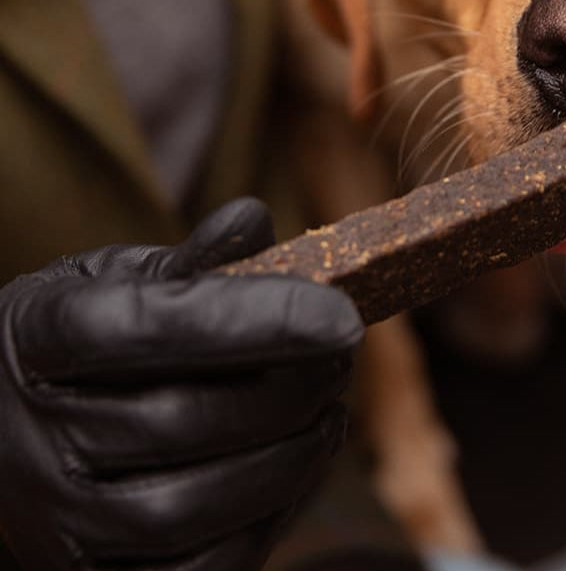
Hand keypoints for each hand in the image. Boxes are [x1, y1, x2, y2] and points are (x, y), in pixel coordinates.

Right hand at [0, 198, 362, 569]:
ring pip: (189, 508)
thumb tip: (255, 218)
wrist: (6, 433)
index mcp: (39, 338)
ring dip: (287, 457)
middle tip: (343, 353)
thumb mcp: (115, 281)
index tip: (343, 313)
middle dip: (289, 387)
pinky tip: (297, 465)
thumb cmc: (82, 341)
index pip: (152, 326)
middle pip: (182, 420)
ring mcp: (56, 521)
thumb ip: (189, 260)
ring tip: (329, 407)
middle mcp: (32, 437)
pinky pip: (196, 570)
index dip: (257, 318)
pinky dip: (265, 520)